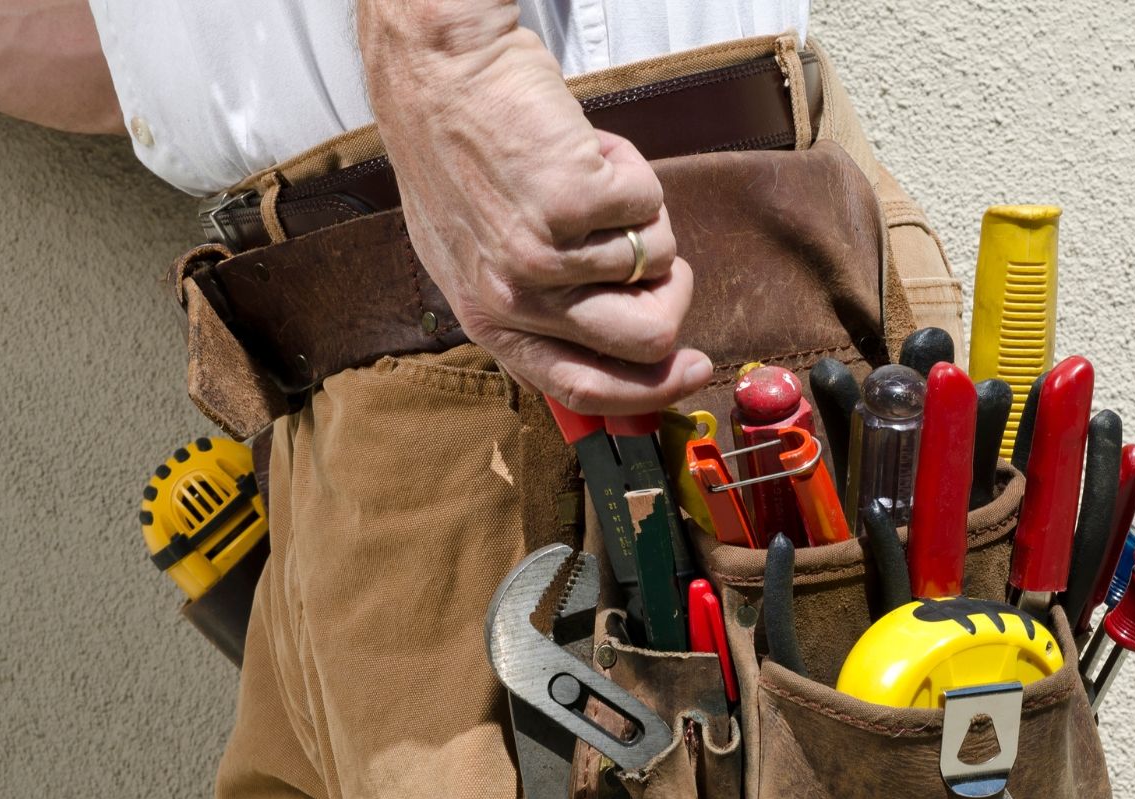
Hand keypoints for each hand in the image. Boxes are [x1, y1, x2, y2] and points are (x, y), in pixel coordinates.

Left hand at [360, 4, 711, 414]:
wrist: (441, 72)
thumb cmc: (459, 152)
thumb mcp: (477, 255)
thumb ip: (540, 309)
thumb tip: (626, 348)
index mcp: (488, 320)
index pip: (582, 387)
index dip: (651, 390)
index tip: (692, 370)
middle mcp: (515, 299)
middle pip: (647, 340)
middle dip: (673, 294)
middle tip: (654, 250)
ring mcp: (545, 253)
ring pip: (658, 262)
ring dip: (639, 214)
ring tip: (586, 177)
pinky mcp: (575, 202)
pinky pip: (652, 204)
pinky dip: (631, 170)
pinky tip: (584, 150)